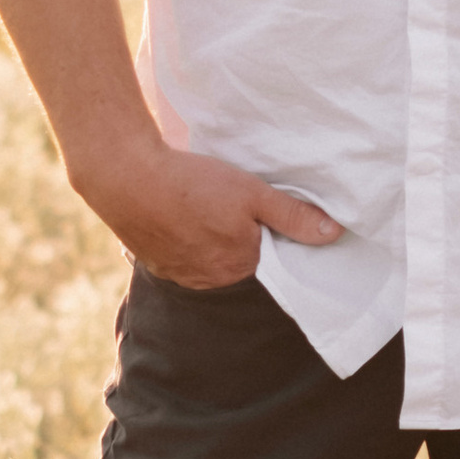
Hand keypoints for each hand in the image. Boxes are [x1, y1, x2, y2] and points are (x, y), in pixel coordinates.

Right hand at [74, 131, 340, 289]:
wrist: (126, 178)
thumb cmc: (193, 184)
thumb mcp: (252, 193)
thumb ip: (292, 215)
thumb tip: (333, 233)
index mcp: (240, 265)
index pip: (269, 257)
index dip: (269, 233)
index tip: (264, 212)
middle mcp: (211, 279)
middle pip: (239, 260)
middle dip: (240, 237)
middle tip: (231, 204)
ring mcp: (180, 274)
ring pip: (209, 259)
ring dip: (210, 239)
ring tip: (204, 207)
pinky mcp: (156, 264)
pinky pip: (181, 257)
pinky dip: (185, 239)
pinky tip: (181, 214)